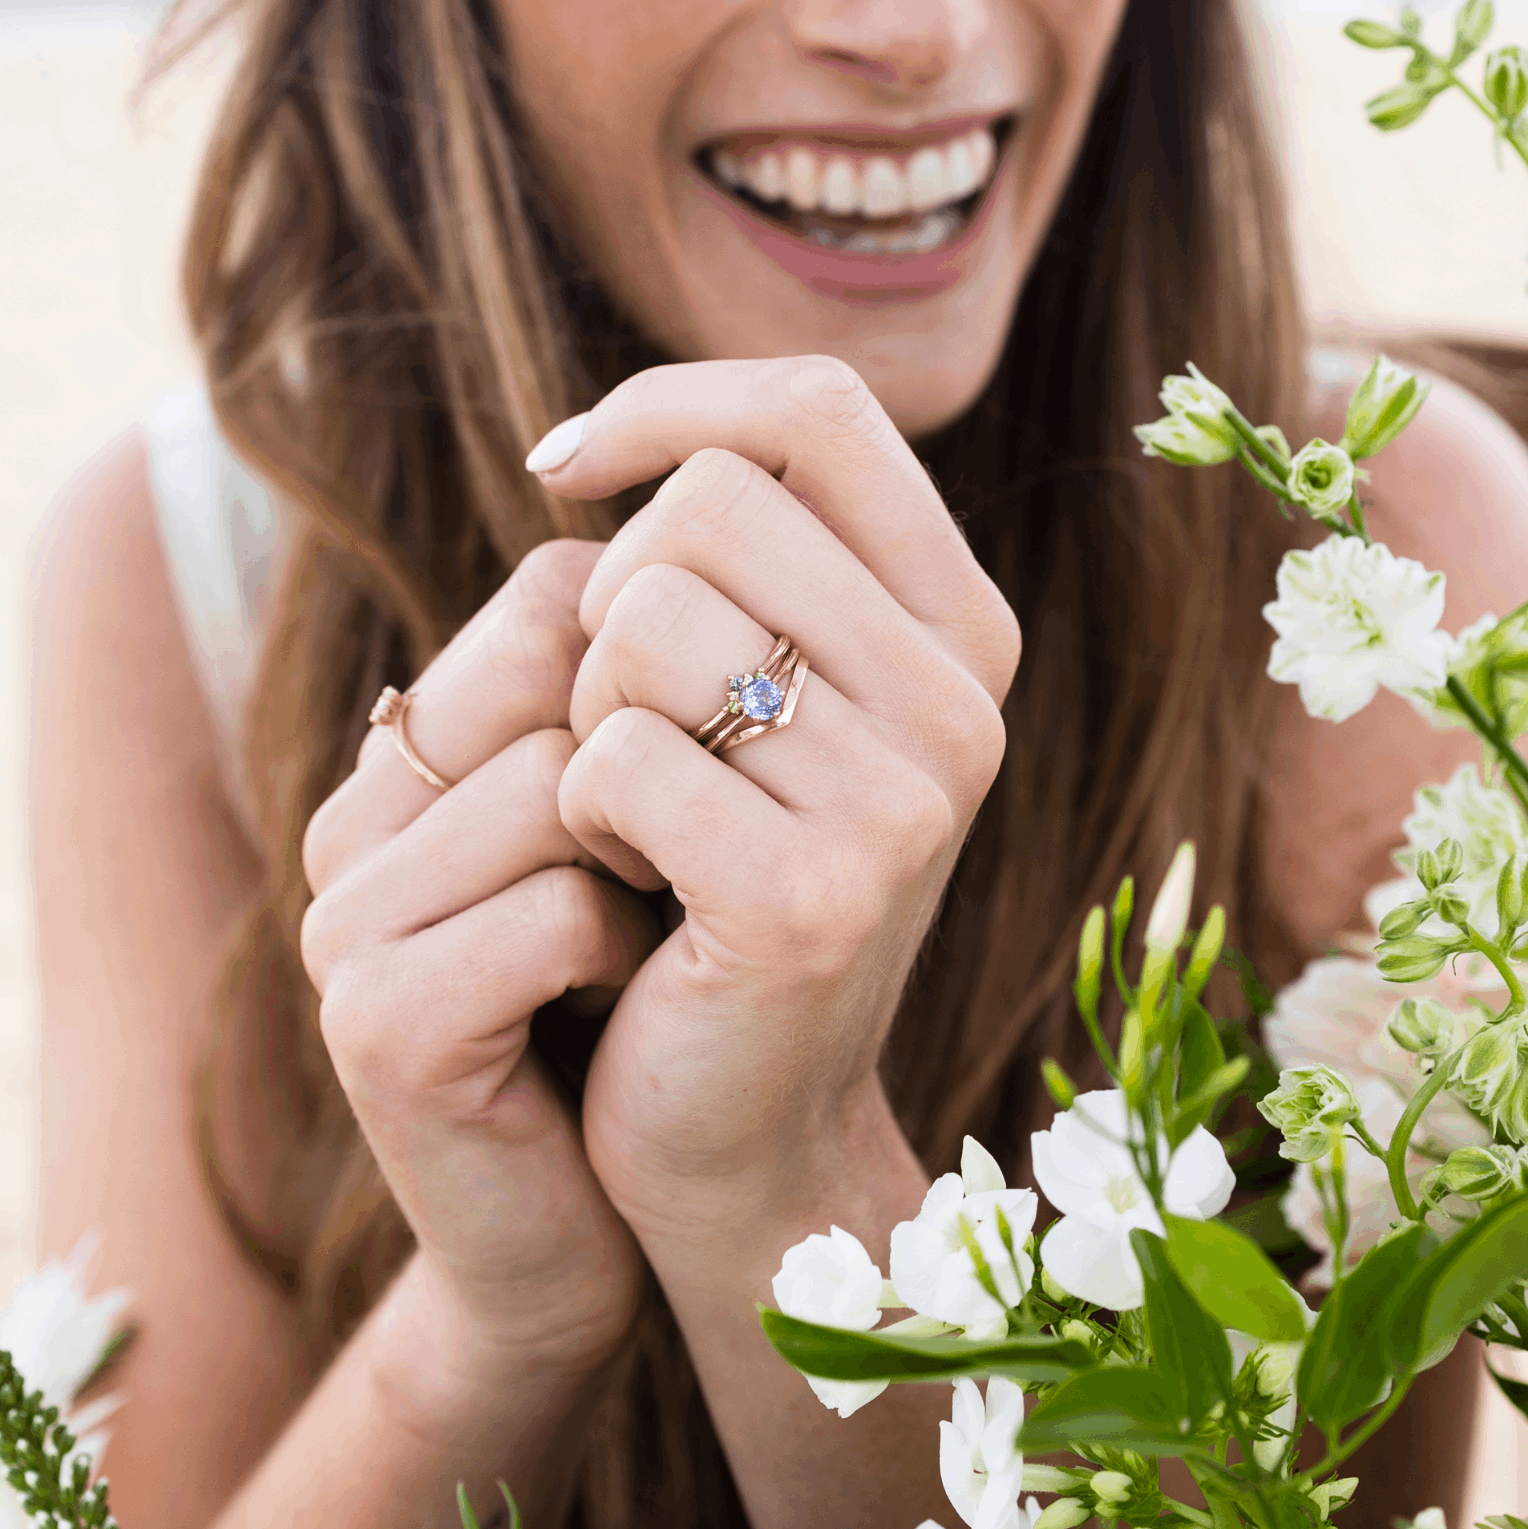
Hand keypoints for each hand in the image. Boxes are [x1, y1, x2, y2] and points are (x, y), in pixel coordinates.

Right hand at [299, 541, 658, 1375]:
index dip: (663, 668)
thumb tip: (709, 537)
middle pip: (557, 668)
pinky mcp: (380, 1022)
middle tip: (674, 871)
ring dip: (655, 866)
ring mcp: (346, 919)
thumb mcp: (639, 827)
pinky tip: (620, 1004)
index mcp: (404, 758)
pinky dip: (626, 953)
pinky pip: (557, 909)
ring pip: (565, 784)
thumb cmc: (651, 1004)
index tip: (694, 781)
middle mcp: (351, 819)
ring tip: (645, 945)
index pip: (552, 596)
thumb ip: (631, 697)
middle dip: (662, 763)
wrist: (613, 1227)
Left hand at [536, 357, 1019, 1239]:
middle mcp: (962, 701)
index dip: (671, 405)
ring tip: (636, 811)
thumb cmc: (718, 882)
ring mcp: (904, 803)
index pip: (817, 412)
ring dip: (588, 711)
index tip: (564, 469)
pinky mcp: (811, 898)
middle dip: (612, 598)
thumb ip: (744, 567)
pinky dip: (579, 811)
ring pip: (647, 621)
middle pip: (708, 506)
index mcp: (960, 630)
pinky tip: (626, 882)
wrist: (743, 1123)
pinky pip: (615, 755)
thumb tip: (596, 448)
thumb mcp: (765, 704)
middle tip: (623, 719)